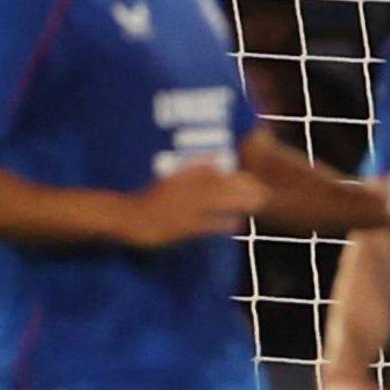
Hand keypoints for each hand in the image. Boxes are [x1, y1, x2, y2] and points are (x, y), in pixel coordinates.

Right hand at [123, 164, 265, 246]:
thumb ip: (194, 171)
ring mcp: (184, 206)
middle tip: (264, 194)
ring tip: (258, 205)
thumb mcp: (171, 179)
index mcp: (183, 176)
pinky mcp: (180, 225)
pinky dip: (223, 223)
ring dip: (241, 202)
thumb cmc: (150, 200)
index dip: (240, 176)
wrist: (124, 216)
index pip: (217, 171)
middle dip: (246, 188)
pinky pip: (207, 223)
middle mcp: (185, 188)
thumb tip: (218, 163)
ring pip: (219, 200)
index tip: (255, 181)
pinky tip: (236, 224)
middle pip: (223, 184)